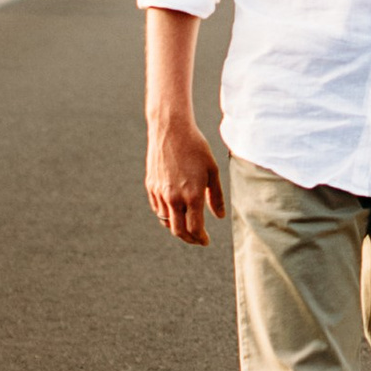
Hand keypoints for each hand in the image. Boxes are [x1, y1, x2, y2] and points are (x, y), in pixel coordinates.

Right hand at [145, 117, 226, 245]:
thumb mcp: (212, 170)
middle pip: (179, 231)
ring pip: (166, 221)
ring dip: (177, 227)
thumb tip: (219, 216)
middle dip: (189, 239)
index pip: (195, 229)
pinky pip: (157, 208)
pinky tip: (175, 212)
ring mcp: (160, 193)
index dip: (201, 238)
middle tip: (197, 239)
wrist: (170, 129)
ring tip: (187, 226)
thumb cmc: (196, 147)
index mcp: (192, 195)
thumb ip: (216, 196)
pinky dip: (166, 215)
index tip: (205, 241)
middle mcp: (174, 198)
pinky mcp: (150, 186)